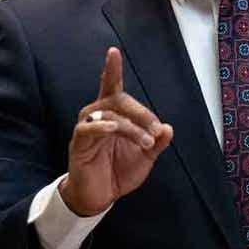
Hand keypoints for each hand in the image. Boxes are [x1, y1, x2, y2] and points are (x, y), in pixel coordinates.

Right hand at [59, 47, 173, 215]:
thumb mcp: (145, 157)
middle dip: (142, 115)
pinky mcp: (79, 142)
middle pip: (119, 100)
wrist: (100, 196)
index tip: (113, 51)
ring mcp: (87, 127)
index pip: (112, 86)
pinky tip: (113, 129)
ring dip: (131, 128)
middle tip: (156, 133)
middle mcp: (98, 115)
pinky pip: (88, 128)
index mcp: (113, 114)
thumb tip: (169, 128)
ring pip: (110, 115)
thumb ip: (157, 142)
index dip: (112, 69)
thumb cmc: (118, 171)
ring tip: (145, 142)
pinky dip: (102, 126)